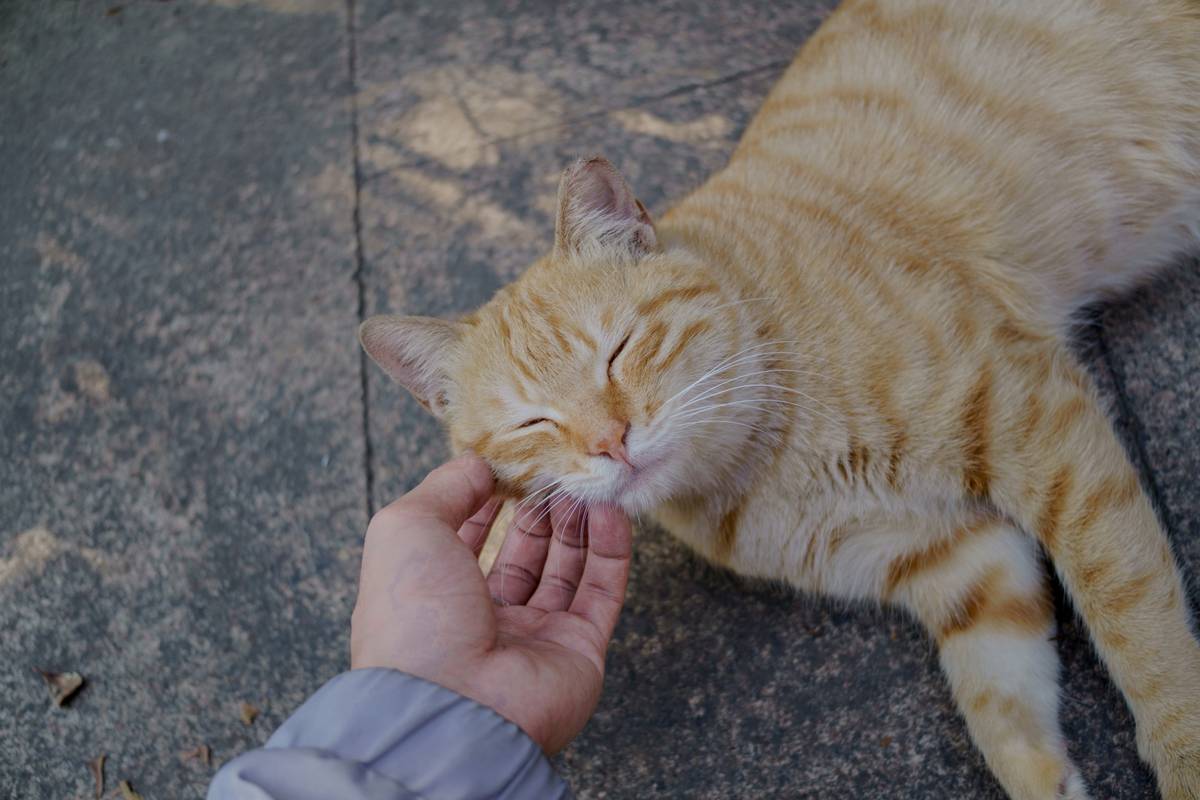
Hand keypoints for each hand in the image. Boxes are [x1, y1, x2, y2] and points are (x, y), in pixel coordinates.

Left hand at [350, 454, 632, 753]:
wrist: (452, 704)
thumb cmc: (415, 614)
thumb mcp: (407, 528)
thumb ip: (445, 488)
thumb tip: (479, 464)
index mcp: (434, 597)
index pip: (467, 541)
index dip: (487, 501)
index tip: (509, 466)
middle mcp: (483, 620)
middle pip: (522, 554)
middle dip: (539, 510)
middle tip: (554, 472)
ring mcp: (533, 639)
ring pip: (565, 570)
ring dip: (576, 524)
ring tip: (583, 484)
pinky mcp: (579, 651)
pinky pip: (600, 592)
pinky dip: (611, 550)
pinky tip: (610, 511)